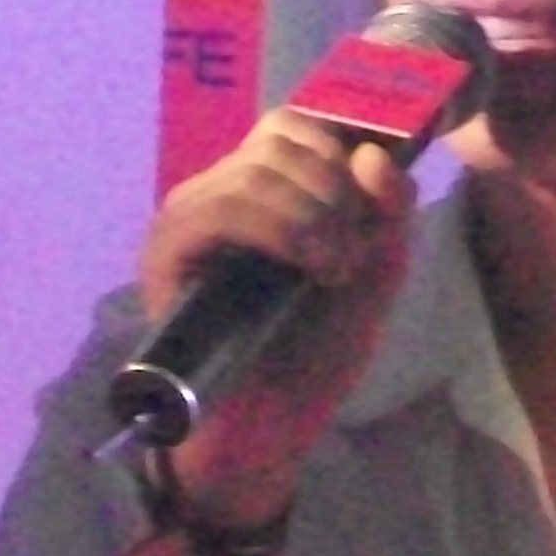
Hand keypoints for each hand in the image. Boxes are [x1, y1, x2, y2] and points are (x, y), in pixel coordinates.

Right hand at [135, 108, 413, 526]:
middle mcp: (220, 192)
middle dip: (336, 186)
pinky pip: (221, 206)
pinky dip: (281, 229)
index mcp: (265, 191)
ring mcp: (188, 220)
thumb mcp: (375, 277)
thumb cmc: (314, 358)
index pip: (297, 123)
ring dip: (315, 214)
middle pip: (281, 133)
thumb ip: (389, 214)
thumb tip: (373, 153)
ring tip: (333, 271)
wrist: (269, 431)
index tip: (371, 208)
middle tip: (351, 253)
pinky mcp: (166, 253)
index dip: (344, 146)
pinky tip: (310, 269)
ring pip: (257, 168)